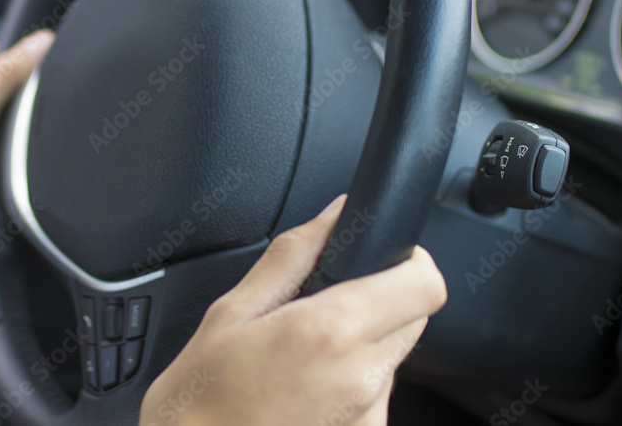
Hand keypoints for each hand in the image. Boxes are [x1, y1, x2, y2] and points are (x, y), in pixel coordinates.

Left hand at [0, 30, 54, 270]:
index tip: (60, 48)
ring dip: (40, 136)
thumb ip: (5, 77)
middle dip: (43, 95)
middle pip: (20, 93)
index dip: (29, 48)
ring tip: (61, 133)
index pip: (2, 54)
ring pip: (25, 131)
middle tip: (68, 95)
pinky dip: (37, 167)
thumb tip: (40, 42)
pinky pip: (25, 166)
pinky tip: (47, 167)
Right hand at [139, 195, 446, 425]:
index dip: (410, 261)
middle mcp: (362, 379)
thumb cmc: (198, 405)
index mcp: (329, 333)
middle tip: (328, 305)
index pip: (423, 285)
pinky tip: (303, 391)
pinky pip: (374, 395)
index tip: (386, 256)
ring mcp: (368, 418)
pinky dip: (349, 383)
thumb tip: (331, 217)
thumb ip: (291, 256)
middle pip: (413, 318)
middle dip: (382, 299)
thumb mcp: (231, 313)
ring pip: (392, 358)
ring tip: (301, 359)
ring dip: (362, 345)